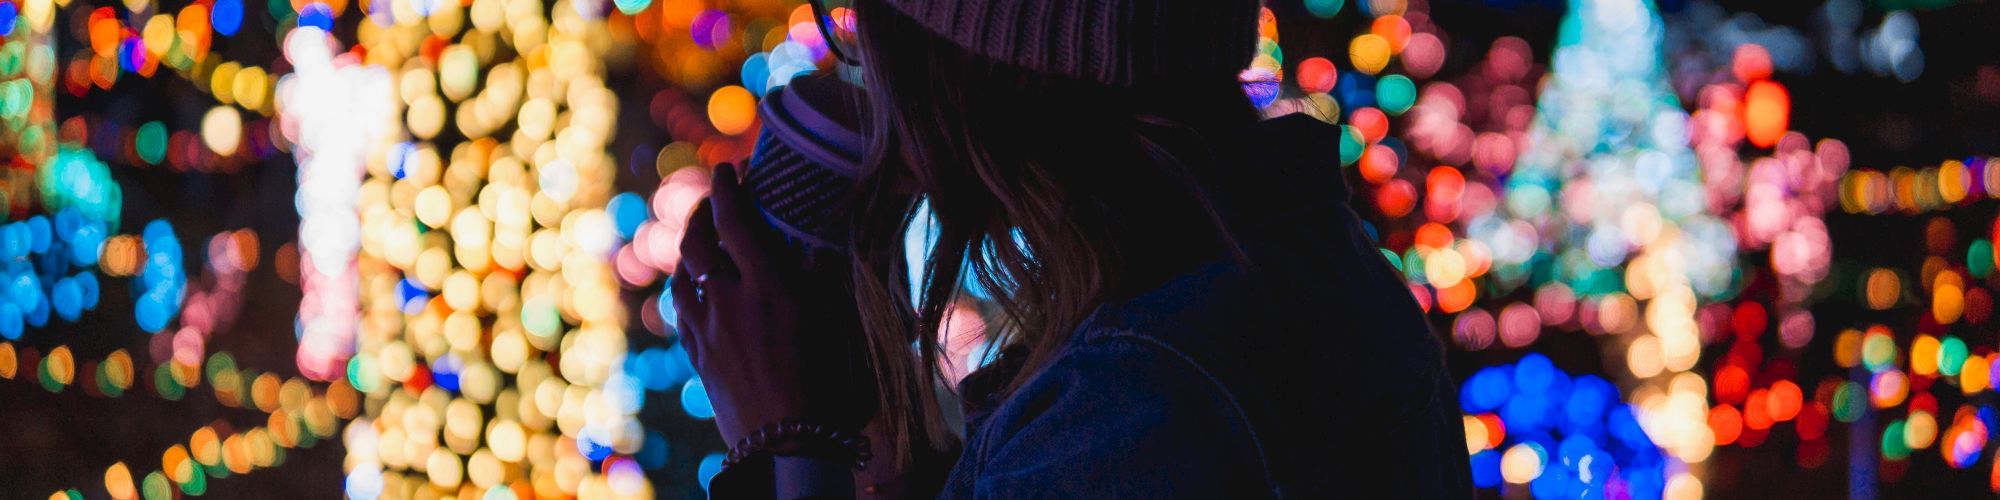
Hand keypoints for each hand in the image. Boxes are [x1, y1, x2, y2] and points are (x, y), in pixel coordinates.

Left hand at [672, 163, 874, 450]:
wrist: (792, 450)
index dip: (727, 188)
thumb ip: (830, 279)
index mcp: (772, 287)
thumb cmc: (832, 389)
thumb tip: (827, 245)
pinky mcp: (698, 357)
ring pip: (683, 273)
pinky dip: (686, 284)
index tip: (729, 169)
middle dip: (702, 211)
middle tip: (713, 198)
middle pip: (698, 240)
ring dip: (689, 248)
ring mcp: (708, 331)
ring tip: (701, 237)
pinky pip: (682, 308)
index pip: (735, 220)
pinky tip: (695, 285)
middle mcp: (731, 302)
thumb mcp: (841, 325)